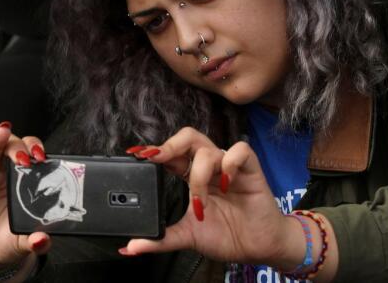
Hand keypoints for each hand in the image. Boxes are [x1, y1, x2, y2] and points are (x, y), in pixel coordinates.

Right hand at [0, 108, 50, 275]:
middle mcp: (1, 174)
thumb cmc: (2, 242)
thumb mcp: (20, 243)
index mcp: (20, 182)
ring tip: (4, 131)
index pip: (31, 156)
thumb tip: (43, 240)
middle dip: (20, 148)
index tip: (43, 157)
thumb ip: (33, 241)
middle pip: (12, 149)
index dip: (37, 151)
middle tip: (27, 158)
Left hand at [120, 128, 301, 269]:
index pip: (170, 154)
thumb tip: (130, 247)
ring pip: (208, 149)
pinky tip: (226, 184)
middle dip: (169, 144)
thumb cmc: (226, 236)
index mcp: (191, 176)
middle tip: (156, 158)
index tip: (136, 156)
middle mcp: (209, 167)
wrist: (257, 249)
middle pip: (187, 137)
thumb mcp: (188, 237)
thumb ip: (160, 239)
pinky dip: (230, 163)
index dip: (154, 151)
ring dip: (198, 175)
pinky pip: (241, 150)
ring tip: (200, 202)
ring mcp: (229, 166)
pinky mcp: (251, 170)